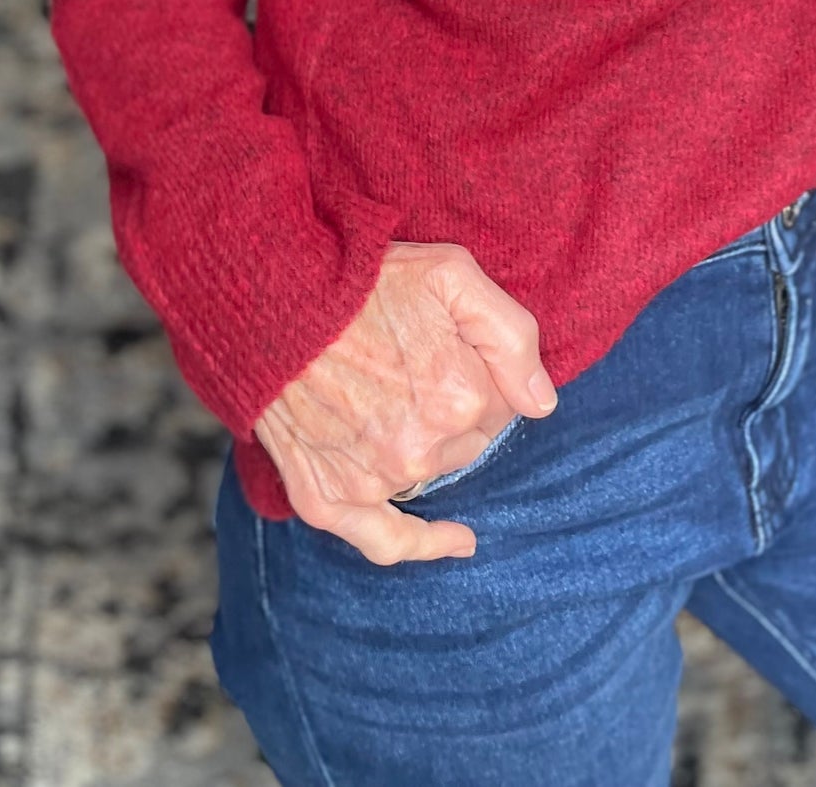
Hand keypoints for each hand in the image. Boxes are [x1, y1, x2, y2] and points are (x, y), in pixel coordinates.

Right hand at [254, 241, 556, 565]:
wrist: (271, 301)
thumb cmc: (364, 280)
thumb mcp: (452, 273)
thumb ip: (512, 334)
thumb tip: (543, 402)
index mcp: (461, 394)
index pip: (505, 402)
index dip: (484, 370)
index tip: (455, 344)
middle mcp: (422, 448)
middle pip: (470, 442)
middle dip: (458, 409)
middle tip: (417, 364)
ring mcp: (374, 479)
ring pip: (432, 473)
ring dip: (428, 447)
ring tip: (395, 398)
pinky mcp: (327, 499)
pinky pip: (387, 542)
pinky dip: (425, 542)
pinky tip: (460, 541)